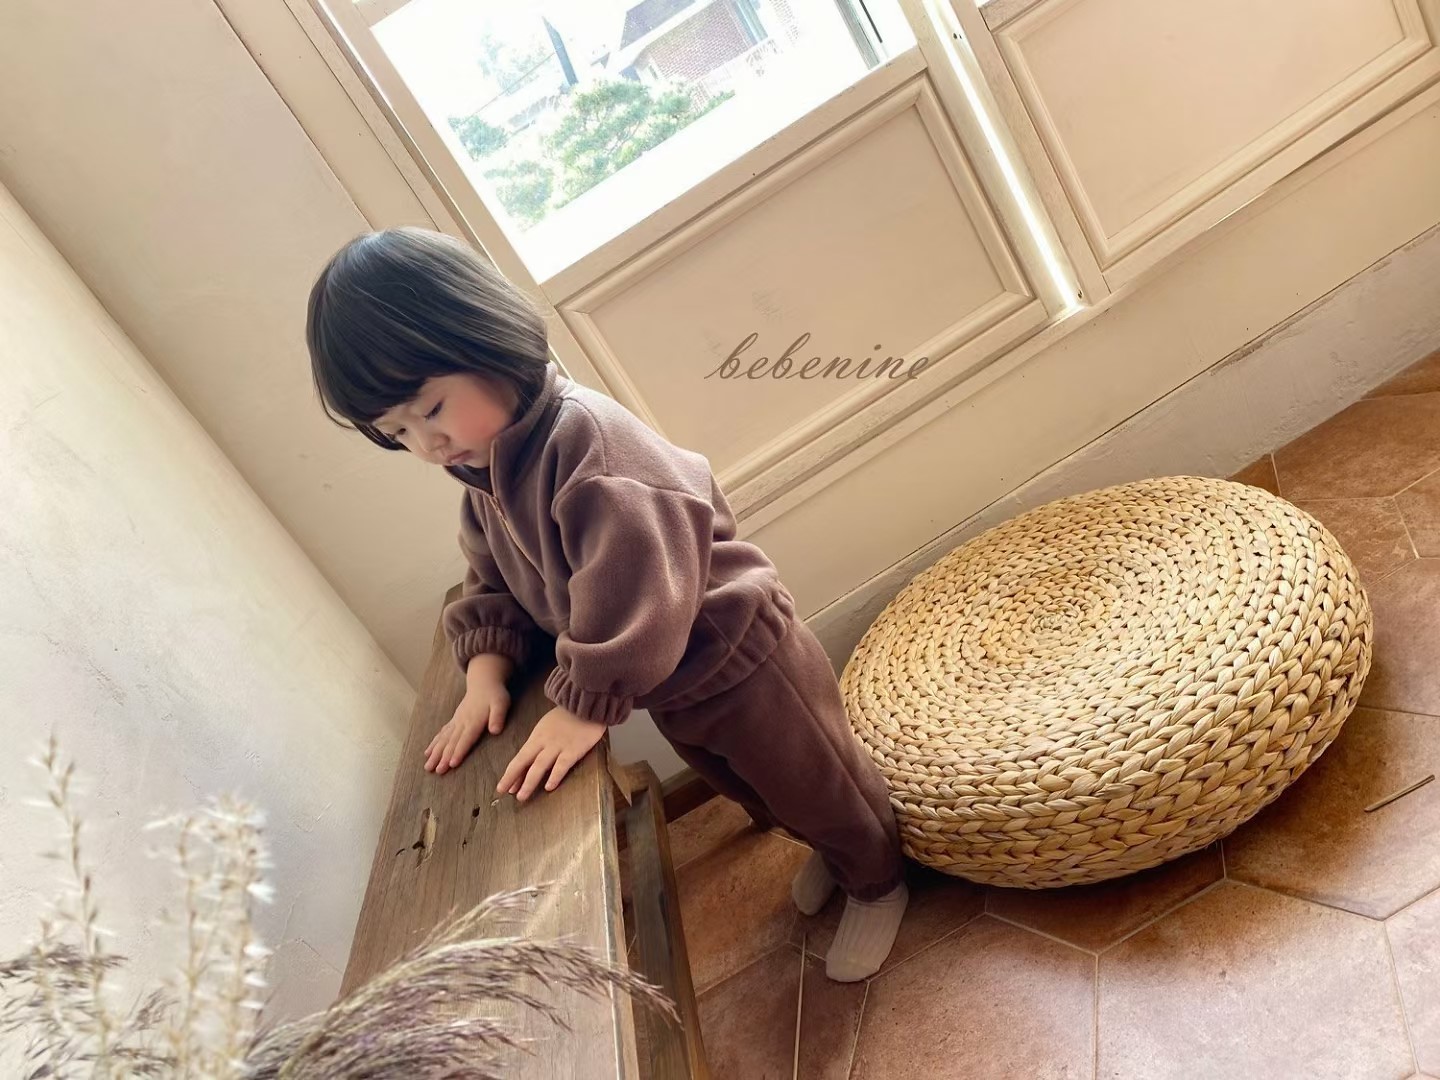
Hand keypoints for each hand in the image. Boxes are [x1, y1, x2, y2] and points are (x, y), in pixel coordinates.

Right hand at [424, 659, 511, 774]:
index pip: (466, 739)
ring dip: (436, 753)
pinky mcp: (454, 721)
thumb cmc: (495, 695)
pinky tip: (427, 753)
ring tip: (428, 766)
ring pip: (444, 740)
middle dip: (443, 757)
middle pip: (452, 742)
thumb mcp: (501, 703)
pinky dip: (434, 744)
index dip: (458, 752)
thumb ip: (498, 716)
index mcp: (474, 721)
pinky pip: (442, 733)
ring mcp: (456, 722)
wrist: (483, 682)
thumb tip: (495, 731)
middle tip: (436, 771)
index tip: (451, 764)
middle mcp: (462, 722)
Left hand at [497, 705, 605, 801]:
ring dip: (529, 782)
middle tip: (504, 792)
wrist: (586, 704)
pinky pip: (562, 765)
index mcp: (537, 737)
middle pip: (524, 762)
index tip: (503, 787)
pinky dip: (555, 776)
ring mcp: (558, 746)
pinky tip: (548, 787)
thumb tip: (530, 762)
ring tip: (521, 797)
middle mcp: (544, 742)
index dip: (510, 773)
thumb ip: (539, 743)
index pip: (520, 758)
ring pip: (540, 766)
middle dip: (512, 778)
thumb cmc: (568, 716)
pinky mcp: (574, 749)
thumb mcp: (547, 726)